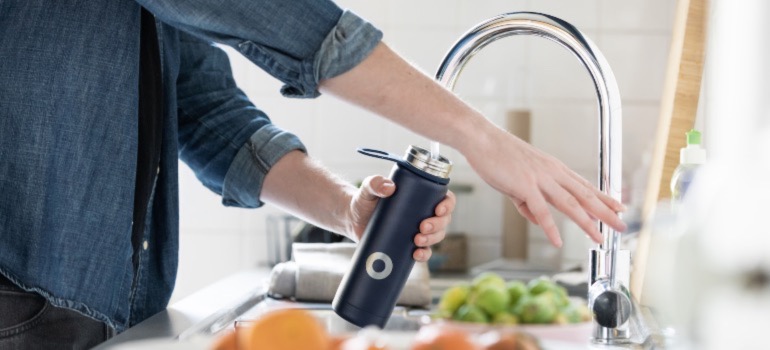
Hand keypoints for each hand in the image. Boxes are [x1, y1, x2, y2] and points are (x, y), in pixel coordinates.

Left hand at [347, 175, 456, 261]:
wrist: (353, 220)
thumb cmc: (364, 200)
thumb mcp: (368, 189)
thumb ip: (374, 183)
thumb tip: (388, 187)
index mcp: (422, 196)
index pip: (445, 198)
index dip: (448, 205)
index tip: (438, 209)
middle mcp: (424, 213)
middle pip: (444, 220)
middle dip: (438, 225)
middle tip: (422, 227)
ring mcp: (418, 230)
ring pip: (437, 236)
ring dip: (432, 239)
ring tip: (417, 240)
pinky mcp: (409, 245)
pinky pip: (424, 252)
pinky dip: (424, 255)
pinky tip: (416, 254)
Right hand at [464, 124, 626, 246]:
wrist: (482, 139)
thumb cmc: (497, 156)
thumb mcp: (517, 180)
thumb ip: (528, 202)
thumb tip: (537, 220)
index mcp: (553, 169)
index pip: (584, 185)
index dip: (603, 197)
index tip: (618, 207)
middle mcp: (552, 173)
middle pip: (585, 195)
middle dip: (606, 212)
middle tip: (622, 225)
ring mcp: (540, 179)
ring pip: (570, 204)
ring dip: (587, 222)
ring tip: (599, 238)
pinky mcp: (525, 185)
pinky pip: (541, 211)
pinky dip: (550, 227)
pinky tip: (558, 240)